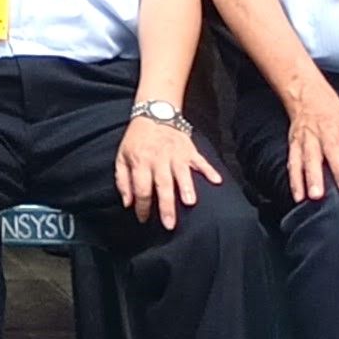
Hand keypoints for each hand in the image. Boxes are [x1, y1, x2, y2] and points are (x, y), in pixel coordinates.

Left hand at [110, 110, 218, 231]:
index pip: (141, 188)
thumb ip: (122, 180)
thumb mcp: (122, 156)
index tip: (144, 220)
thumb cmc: (137, 140)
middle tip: (170, 224)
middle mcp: (158, 158)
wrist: (154, 114)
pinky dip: (209, 170)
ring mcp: (175, 154)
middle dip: (166, 205)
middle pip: (162, 184)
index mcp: (140, 161)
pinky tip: (217, 181)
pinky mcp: (189, 149)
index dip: (141, 206)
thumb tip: (127, 203)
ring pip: (182, 172)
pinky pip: (201, 161)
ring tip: (190, 202)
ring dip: (186, 187)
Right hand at [280, 82, 338, 202]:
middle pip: (333, 151)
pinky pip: (293, 162)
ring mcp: (309, 139)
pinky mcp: (295, 144)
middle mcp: (327, 133)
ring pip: (310, 158)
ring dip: (312, 177)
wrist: (310, 98)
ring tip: (315, 196)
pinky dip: (294, 180)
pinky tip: (298, 196)